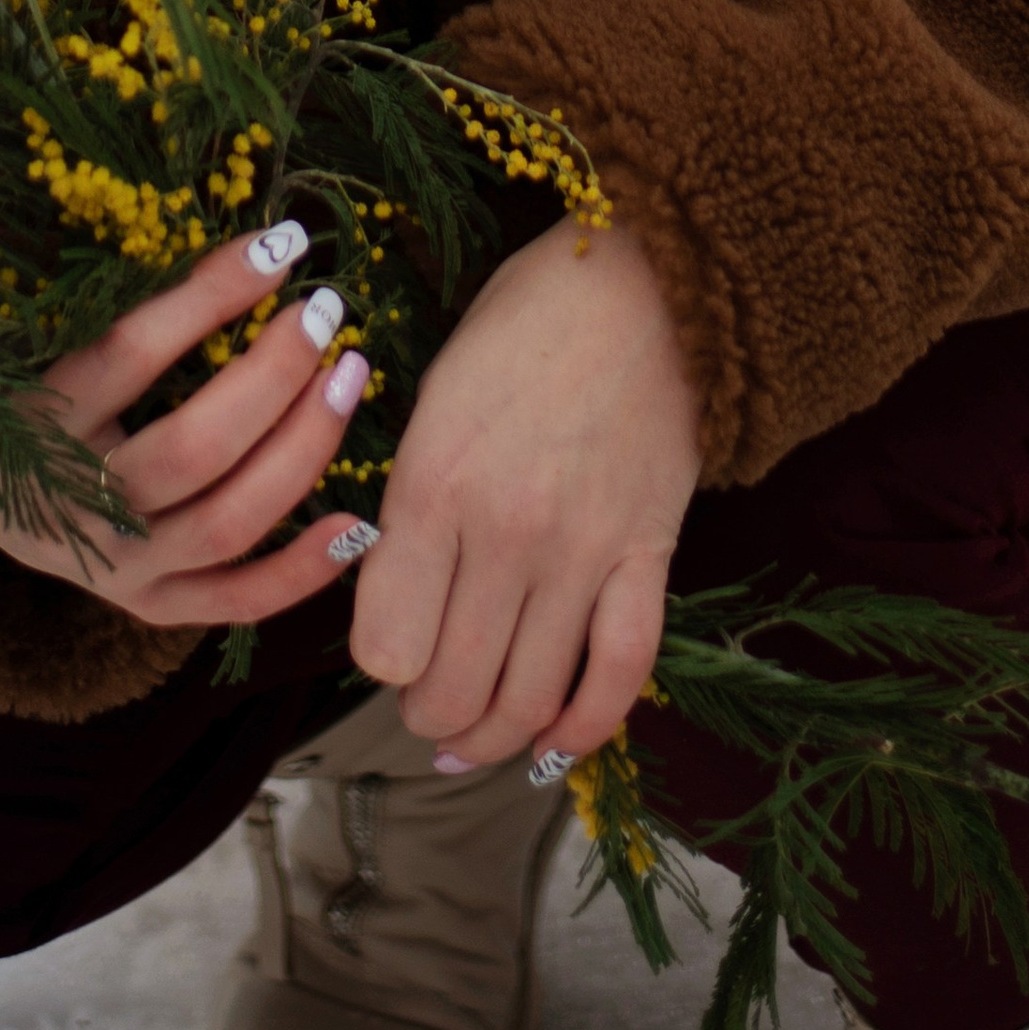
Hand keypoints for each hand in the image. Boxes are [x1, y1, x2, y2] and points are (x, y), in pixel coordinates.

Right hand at [0, 225, 376, 627]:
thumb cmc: (31, 392)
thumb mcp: (50, 341)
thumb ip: (135, 308)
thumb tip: (260, 246)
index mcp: (32, 424)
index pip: (131, 355)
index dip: (211, 297)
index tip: (281, 246)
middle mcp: (73, 509)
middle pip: (193, 449)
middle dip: (274, 376)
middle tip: (325, 313)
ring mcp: (115, 568)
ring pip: (227, 523)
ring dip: (303, 450)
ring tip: (348, 378)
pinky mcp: (149, 605)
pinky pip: (235, 601)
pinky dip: (302, 570)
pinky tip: (357, 521)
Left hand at [349, 214, 699, 774]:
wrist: (645, 283)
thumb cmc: (524, 324)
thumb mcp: (436, 395)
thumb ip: (412, 498)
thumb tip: (395, 591)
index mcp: (434, 483)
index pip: (385, 644)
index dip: (380, 659)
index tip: (389, 643)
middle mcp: (504, 532)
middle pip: (451, 687)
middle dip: (429, 713)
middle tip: (427, 703)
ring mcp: (583, 551)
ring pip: (529, 700)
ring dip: (493, 737)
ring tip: (475, 734)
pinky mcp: (648, 557)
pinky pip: (619, 675)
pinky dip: (585, 728)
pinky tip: (554, 745)